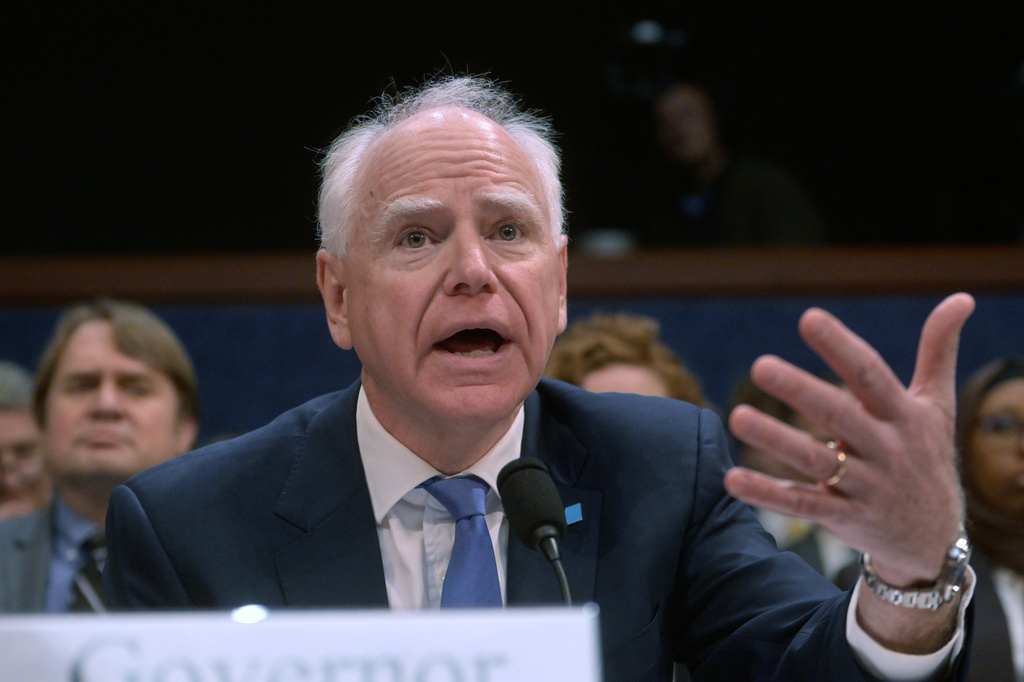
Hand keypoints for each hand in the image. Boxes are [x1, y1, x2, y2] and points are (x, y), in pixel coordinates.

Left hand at [725, 293, 974, 587]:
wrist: (936, 540)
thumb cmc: (926, 457)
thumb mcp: (938, 407)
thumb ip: (939, 351)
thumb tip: (962, 296)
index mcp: (904, 416)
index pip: (870, 374)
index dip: (841, 346)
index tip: (809, 317)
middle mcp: (886, 449)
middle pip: (839, 415)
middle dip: (801, 390)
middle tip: (760, 365)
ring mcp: (866, 486)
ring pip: (816, 461)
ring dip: (776, 440)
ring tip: (737, 417)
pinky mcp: (846, 518)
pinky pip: (803, 505)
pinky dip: (768, 495)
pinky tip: (732, 479)